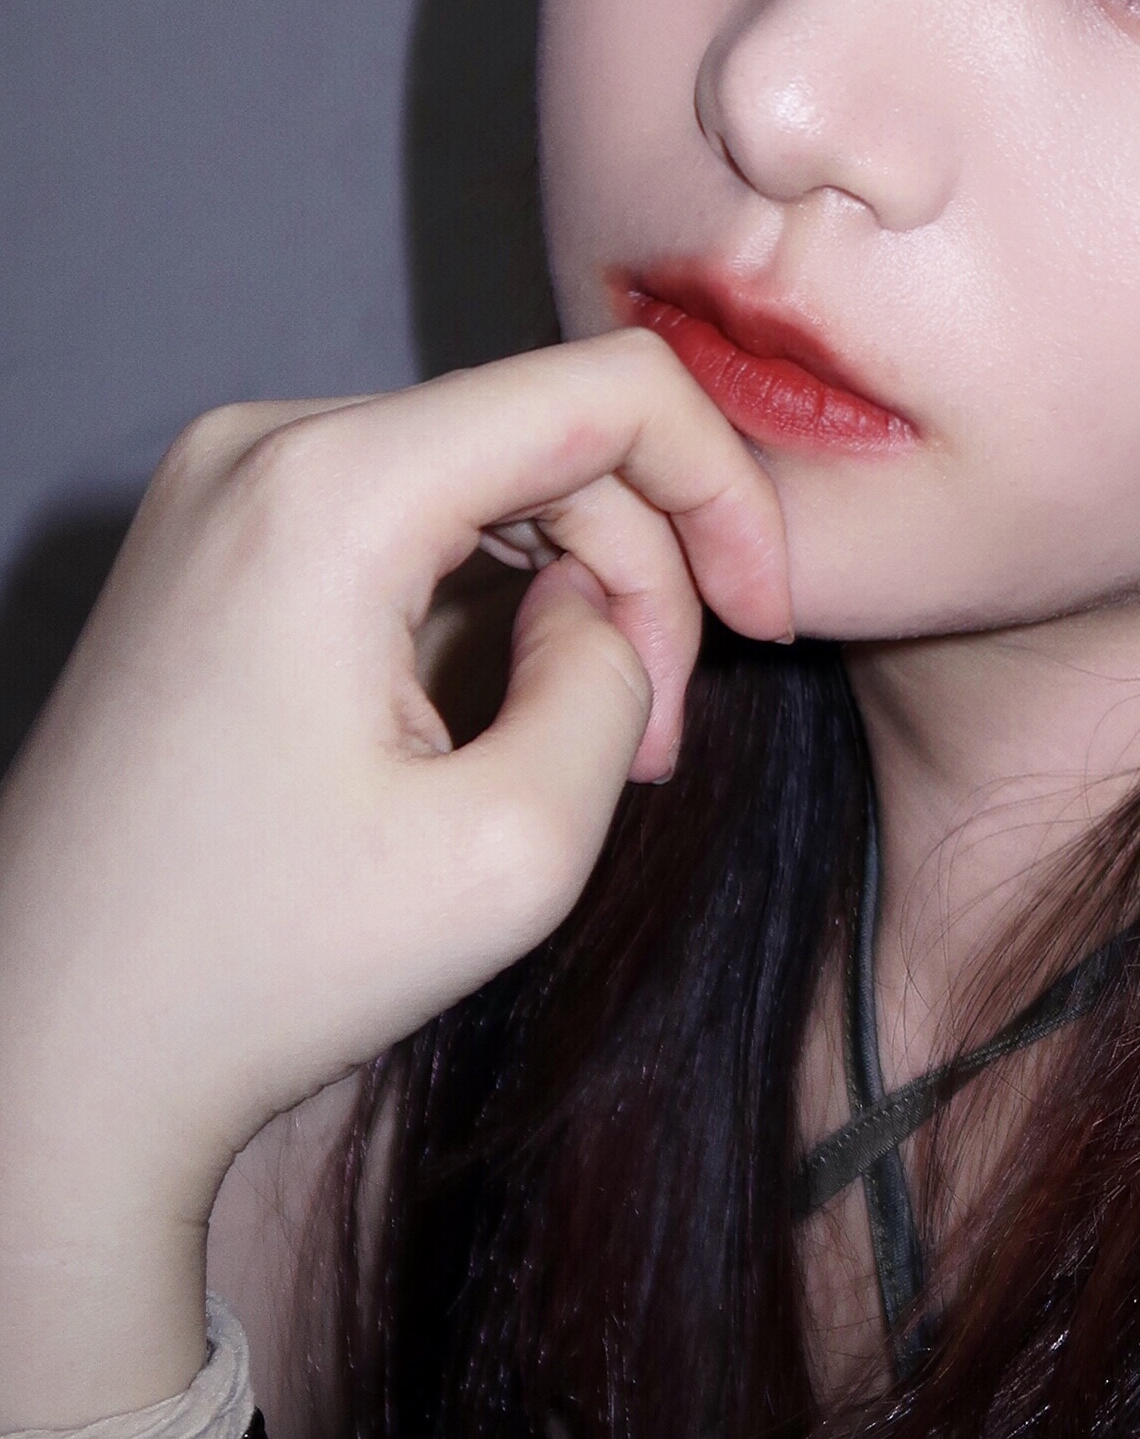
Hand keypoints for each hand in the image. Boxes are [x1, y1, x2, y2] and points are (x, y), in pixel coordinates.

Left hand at [0, 335, 789, 1299]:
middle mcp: (263, 447)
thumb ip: (614, 682)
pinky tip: (490, 734)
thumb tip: (605, 608)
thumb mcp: (517, 848)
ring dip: (571, 600)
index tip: (768, 625)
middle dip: (643, 580)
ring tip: (581, 759)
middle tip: (651, 753)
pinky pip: (409, 519)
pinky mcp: (212, 541)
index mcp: (330, 491)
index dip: (728, 492)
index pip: (609, 388)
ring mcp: (223, 489)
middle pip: (548, 435)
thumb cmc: (258, 967)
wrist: (49, 1050)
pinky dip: (485, 608)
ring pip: (487, 478)